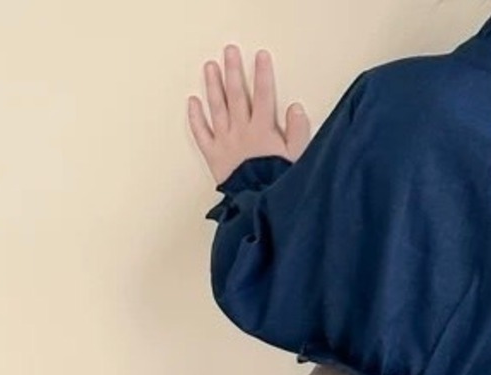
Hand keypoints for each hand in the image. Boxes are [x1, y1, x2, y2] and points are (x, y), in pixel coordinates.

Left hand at [187, 45, 312, 185]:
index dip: (263, 74)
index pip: (265, 96)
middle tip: (229, 51)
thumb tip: (295, 108)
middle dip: (234, 71)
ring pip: (217, 108)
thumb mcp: (297, 160)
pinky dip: (195, 117)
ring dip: (213, 86)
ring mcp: (225, 142)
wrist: (259, 207)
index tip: (261, 56)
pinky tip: (192, 102)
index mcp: (263, 131)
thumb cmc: (278, 185)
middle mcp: (241, 132)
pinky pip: (201, 133)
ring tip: (210, 67)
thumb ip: (298, 133)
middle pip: (237, 95)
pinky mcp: (213, 156)